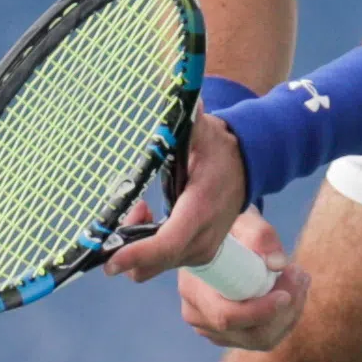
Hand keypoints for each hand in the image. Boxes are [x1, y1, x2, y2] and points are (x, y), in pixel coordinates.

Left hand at [102, 109, 248, 280]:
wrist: (250, 167)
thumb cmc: (221, 148)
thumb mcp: (205, 131)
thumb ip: (190, 119)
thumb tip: (185, 95)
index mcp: (202, 208)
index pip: (169, 242)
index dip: (138, 254)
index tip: (110, 262)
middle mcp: (204, 237)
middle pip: (156, 262)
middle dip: (130, 247)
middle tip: (134, 210)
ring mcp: (203, 249)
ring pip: (156, 266)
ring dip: (138, 246)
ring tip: (142, 212)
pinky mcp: (198, 253)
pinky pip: (163, 261)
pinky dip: (148, 249)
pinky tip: (151, 219)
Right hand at [177, 212, 308, 352]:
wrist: (222, 240)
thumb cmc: (231, 229)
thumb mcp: (244, 222)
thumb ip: (260, 236)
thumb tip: (278, 264)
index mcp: (194, 289)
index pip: (227, 317)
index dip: (261, 311)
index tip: (286, 293)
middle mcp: (199, 316)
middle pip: (251, 334)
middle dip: (285, 310)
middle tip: (301, 275)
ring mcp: (214, 331)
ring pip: (264, 339)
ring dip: (291, 312)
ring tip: (300, 278)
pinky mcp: (233, 335)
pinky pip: (267, 337)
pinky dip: (286, 317)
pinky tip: (294, 290)